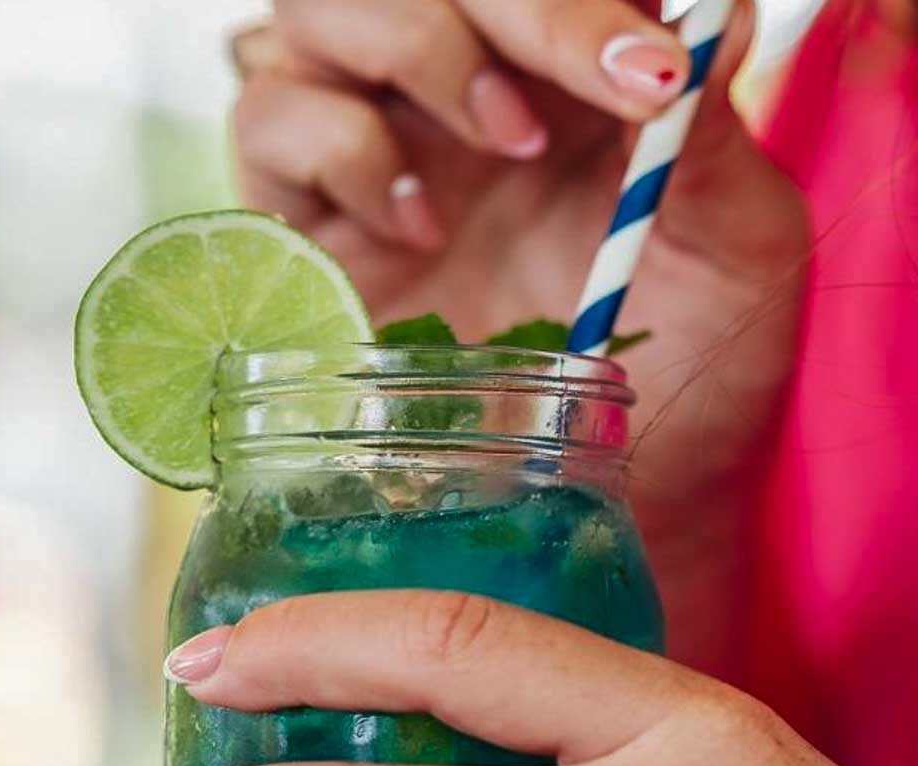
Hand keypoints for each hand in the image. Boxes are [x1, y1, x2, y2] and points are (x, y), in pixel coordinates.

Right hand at [229, 0, 809, 672]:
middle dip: (501, 11)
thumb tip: (707, 21)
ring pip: (320, 8)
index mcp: (573, 71)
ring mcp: (382, 148)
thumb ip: (716, 134)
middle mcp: (466, 91)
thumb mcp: (733, 251)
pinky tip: (416, 229)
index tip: (647, 71)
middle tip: (568, 108)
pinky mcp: (315, 223)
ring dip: (414, 51)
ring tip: (503, 154)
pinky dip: (336, 150)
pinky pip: (269, 124)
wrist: (623, 482)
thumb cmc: (693, 368)